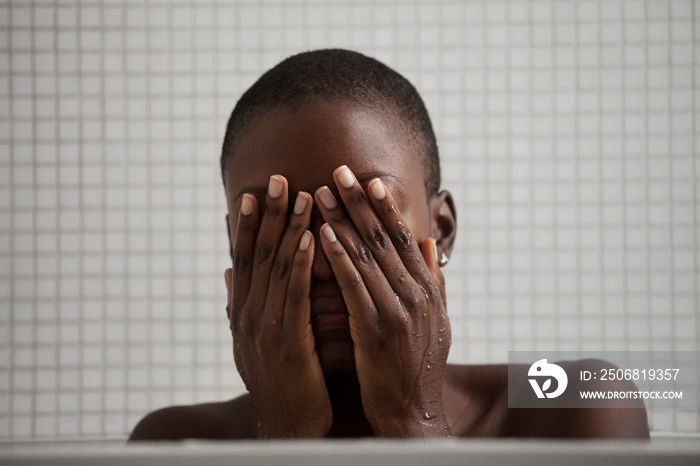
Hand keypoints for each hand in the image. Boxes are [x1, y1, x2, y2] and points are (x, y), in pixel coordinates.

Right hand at [226, 175, 331, 437]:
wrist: (288, 428)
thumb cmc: (281, 381)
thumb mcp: (254, 339)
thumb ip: (241, 303)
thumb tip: (229, 271)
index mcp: (242, 313)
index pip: (243, 260)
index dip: (247, 225)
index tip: (254, 192)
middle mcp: (248, 317)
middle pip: (257, 256)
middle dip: (268, 216)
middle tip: (277, 178)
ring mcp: (265, 331)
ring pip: (278, 270)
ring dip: (289, 230)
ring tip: (302, 197)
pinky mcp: (288, 346)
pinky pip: (296, 298)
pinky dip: (303, 265)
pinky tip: (313, 239)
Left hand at [314, 165, 450, 436]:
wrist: (414, 413)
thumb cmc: (421, 367)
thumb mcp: (438, 320)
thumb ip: (434, 280)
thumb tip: (430, 244)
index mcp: (428, 290)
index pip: (406, 239)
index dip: (386, 208)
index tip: (369, 180)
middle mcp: (416, 294)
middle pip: (384, 238)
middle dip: (359, 202)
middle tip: (339, 171)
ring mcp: (398, 311)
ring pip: (367, 255)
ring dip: (342, 220)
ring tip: (321, 193)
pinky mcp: (376, 329)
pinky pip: (354, 285)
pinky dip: (338, 256)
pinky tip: (321, 234)